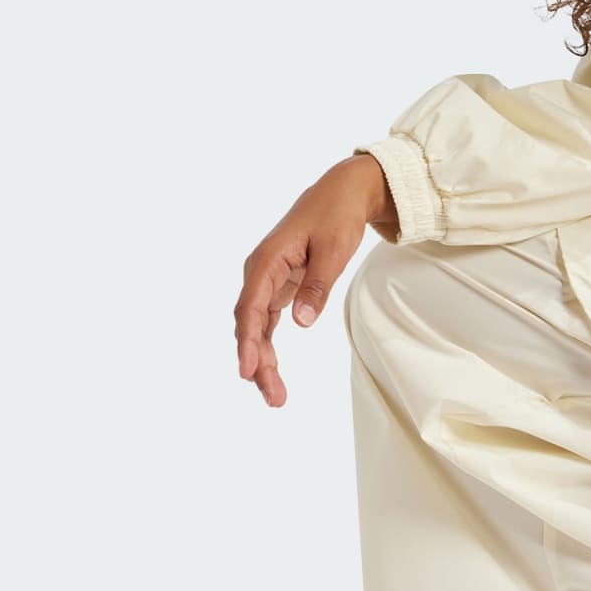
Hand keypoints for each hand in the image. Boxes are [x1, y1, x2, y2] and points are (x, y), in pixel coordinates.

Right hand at [234, 155, 391, 405]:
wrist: (342, 192)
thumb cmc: (337, 217)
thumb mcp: (334, 249)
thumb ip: (317, 286)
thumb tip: (302, 323)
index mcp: (267, 261)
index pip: (250, 308)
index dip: (247, 342)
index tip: (248, 371)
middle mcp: (260, 272)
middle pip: (250, 324)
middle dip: (257, 362)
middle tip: (273, 398)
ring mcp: (268, 280)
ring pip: (257, 327)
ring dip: (263, 360)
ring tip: (275, 396)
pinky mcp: (279, 285)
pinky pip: (268, 321)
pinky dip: (269, 345)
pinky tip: (271, 369)